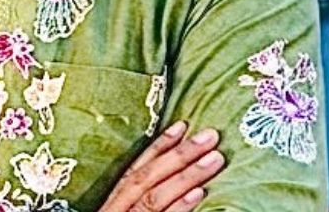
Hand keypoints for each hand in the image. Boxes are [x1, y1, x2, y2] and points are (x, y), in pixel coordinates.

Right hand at [97, 121, 224, 210]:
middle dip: (178, 154)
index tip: (181, 125)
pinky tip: (199, 193)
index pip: (134, 169)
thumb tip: (166, 172)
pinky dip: (180, 207)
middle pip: (146, 178)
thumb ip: (137, 198)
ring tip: (215, 158)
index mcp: (113, 202)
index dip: (157, 147)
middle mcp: (117, 209)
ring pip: (155, 197)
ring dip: (187, 176)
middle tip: (210, 136)